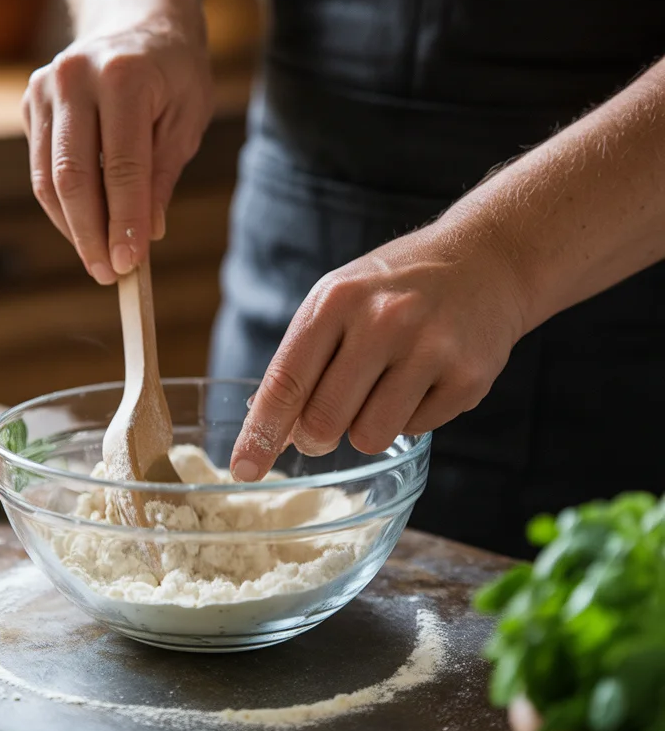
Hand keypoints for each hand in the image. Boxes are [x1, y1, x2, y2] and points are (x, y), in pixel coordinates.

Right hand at [22, 0, 212, 283]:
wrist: (136, 17)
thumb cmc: (173, 72)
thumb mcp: (187, 118)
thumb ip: (163, 175)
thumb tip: (147, 234)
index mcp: (124, 77)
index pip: (122, 167)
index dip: (124, 222)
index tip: (129, 266)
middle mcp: (75, 78)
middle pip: (74, 177)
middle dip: (92, 234)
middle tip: (110, 276)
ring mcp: (45, 89)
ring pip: (49, 179)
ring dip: (73, 229)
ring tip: (98, 262)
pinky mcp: (30, 104)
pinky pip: (42, 171)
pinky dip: (63, 208)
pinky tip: (86, 228)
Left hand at [230, 221, 528, 480]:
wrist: (486, 260)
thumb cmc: (394, 288)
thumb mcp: (338, 300)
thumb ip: (301, 361)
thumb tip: (264, 430)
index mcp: (337, 300)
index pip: (286, 382)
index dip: (260, 433)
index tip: (243, 470)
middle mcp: (384, 321)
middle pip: (324, 422)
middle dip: (316, 437)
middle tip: (325, 425)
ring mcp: (431, 349)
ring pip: (369, 437)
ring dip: (366, 428)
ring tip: (383, 388)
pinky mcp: (468, 378)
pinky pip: (416, 431)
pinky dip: (410, 417)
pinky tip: (424, 379)